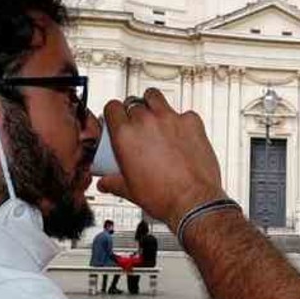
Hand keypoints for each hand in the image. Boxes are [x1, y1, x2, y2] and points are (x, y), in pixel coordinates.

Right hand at [97, 88, 226, 229]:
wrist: (193, 202)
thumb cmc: (163, 197)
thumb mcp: (129, 190)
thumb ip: (113, 182)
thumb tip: (106, 183)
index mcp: (126, 134)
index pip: (112, 107)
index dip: (114, 112)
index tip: (117, 118)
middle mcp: (146, 121)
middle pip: (134, 103)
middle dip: (134, 113)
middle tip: (139, 127)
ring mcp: (170, 119)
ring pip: (156, 97)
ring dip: (153, 105)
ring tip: (156, 118)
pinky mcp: (192, 122)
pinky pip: (184, 113)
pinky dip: (181, 120)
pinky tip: (181, 133)